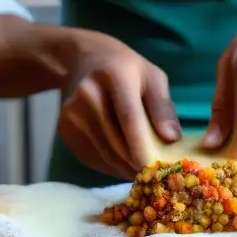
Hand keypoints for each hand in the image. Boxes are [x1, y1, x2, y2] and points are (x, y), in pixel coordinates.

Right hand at [57, 31, 180, 179]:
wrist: (82, 60)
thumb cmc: (125, 69)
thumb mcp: (152, 77)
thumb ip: (163, 107)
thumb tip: (171, 139)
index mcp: (115, 76)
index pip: (129, 118)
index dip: (142, 148)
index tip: (157, 170)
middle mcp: (88, 95)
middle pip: (116, 142)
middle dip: (137, 164)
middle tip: (157, 176)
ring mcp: (72, 114)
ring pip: (104, 155)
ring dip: (125, 169)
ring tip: (143, 173)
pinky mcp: (64, 130)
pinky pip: (92, 158)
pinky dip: (110, 167)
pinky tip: (124, 165)